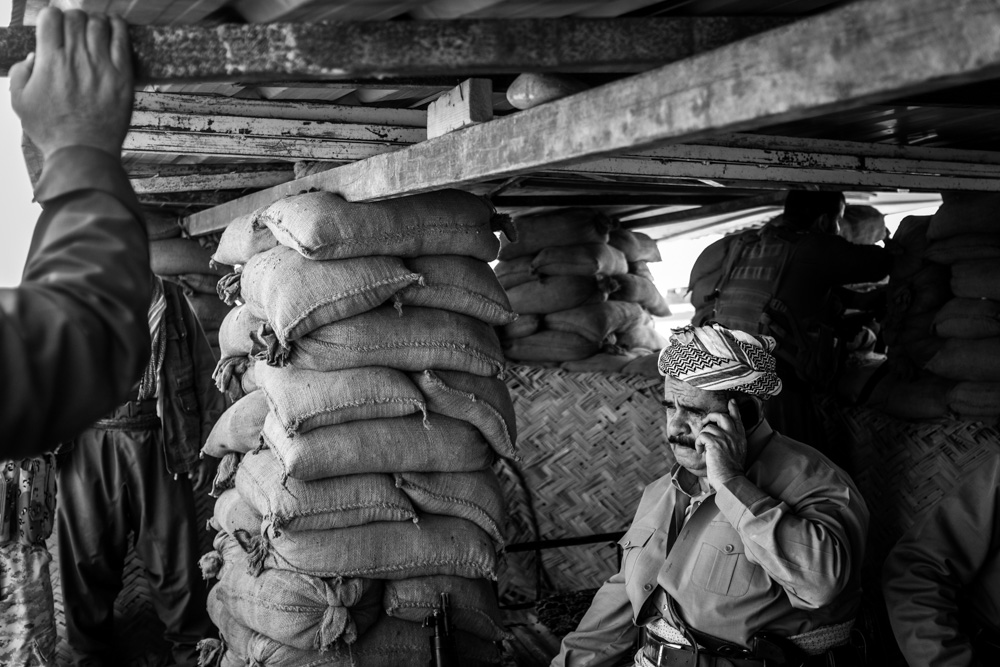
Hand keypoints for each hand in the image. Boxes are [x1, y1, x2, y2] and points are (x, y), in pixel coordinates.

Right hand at [10, 8, 132, 159]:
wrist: (84, 151)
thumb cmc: (52, 130)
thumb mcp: (20, 101)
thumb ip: (20, 73)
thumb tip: (34, 57)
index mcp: (49, 61)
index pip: (51, 17)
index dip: (51, 17)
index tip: (54, 25)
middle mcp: (76, 59)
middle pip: (76, 17)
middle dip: (72, 18)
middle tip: (74, 29)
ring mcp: (102, 66)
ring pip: (99, 25)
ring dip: (95, 20)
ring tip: (94, 27)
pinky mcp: (123, 76)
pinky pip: (123, 41)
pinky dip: (118, 27)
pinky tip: (114, 25)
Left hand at [188, 456, 218, 493]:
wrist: (212, 451)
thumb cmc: (202, 456)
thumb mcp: (195, 463)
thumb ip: (192, 470)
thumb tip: (189, 478)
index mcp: (204, 472)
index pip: (201, 482)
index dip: (197, 487)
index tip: (193, 490)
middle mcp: (209, 473)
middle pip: (205, 483)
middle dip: (201, 488)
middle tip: (196, 490)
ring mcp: (213, 471)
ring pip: (209, 481)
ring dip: (205, 485)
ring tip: (201, 487)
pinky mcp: (214, 470)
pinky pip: (212, 478)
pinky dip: (208, 481)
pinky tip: (206, 480)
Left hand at [696, 399, 747, 489]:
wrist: (730, 480)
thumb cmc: (731, 469)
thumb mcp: (738, 451)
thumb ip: (732, 441)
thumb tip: (721, 433)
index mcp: (740, 437)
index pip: (738, 418)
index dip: (734, 408)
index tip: (731, 401)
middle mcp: (734, 435)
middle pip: (722, 416)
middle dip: (711, 416)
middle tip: (705, 423)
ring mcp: (725, 438)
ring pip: (709, 427)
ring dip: (703, 436)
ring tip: (703, 447)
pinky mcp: (715, 443)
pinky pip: (702, 436)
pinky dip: (698, 443)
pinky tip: (701, 451)